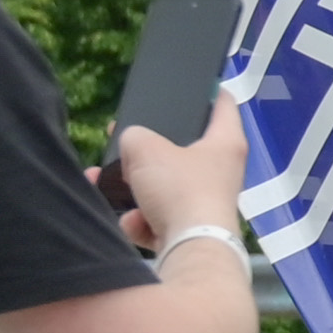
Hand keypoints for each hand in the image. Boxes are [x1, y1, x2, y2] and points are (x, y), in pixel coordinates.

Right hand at [106, 92, 249, 255]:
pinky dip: (142, 222)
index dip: (210, 89)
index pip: (224, 103)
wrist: (189, 249)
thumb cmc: (180, 190)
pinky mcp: (191, 232)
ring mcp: (207, 204)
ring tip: (107, 184)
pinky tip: (131, 222)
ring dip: (135, 190)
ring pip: (165, 188)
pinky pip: (159, 220)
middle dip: (149, 150)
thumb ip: (133, 137)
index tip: (196, 83)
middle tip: (126, 142)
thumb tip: (132, 145)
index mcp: (225, 143)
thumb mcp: (146, 149)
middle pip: (184, 150)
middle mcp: (222, 172)